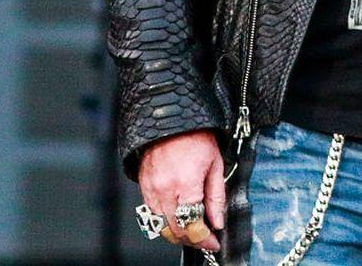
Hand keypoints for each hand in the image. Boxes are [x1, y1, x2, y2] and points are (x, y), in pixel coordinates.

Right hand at [138, 129, 224, 251]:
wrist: (173, 119)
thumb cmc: (195, 137)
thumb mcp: (215, 165)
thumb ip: (216, 198)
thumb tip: (217, 222)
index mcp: (185, 184)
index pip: (193, 225)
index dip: (204, 240)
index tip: (213, 242)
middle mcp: (165, 189)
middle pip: (176, 230)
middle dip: (192, 240)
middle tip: (205, 239)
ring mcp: (151, 189)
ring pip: (161, 226)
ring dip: (177, 234)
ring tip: (192, 230)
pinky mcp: (143, 187)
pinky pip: (152, 214)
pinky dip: (165, 221)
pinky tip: (177, 218)